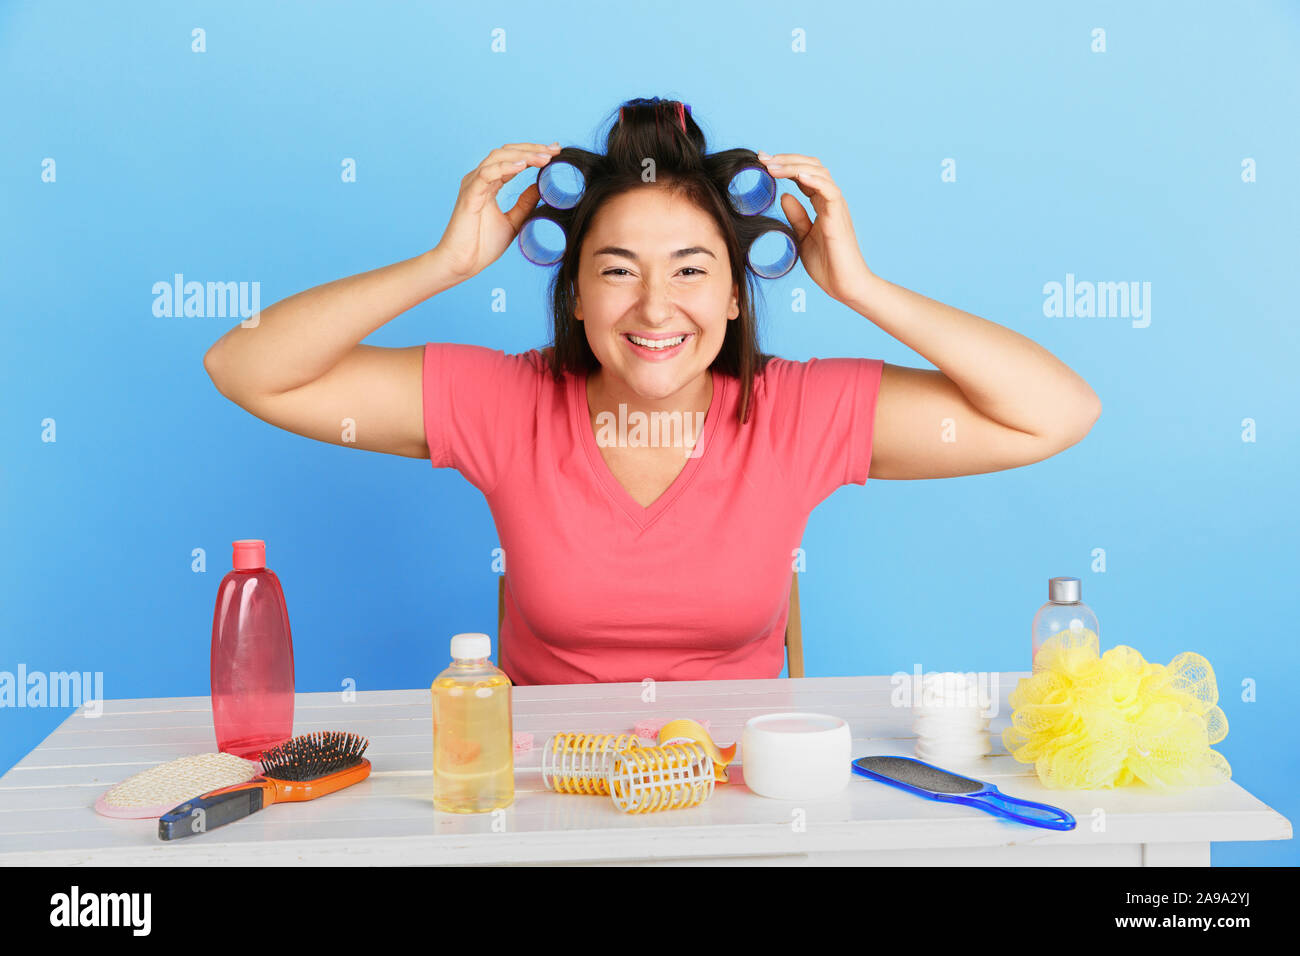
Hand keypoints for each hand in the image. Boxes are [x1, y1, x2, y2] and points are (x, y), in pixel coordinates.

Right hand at [432, 142, 560, 280]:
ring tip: (544, 158)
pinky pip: (487, 174)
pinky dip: (505, 167)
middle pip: (507, 152)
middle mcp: (480, 179)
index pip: (513, 159)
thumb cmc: (482, 245)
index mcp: (489, 184)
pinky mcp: (469, 195)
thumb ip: (525, 203)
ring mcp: (473, 185)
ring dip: (523, 155)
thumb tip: (540, 188)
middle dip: (532, 149)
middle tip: (555, 150)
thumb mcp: (513, 222)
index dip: (534, 153)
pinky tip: (522, 165)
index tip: (556, 152)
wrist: (462, 263)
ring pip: (498, 158)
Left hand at [756, 151, 874, 304]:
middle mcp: (830, 200)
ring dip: (794, 166)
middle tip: (762, 158)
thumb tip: (784, 196)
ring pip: (819, 173)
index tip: (761, 162)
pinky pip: (830, 191)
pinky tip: (798, 176)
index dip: (783, 166)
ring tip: (772, 166)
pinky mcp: (839, 216)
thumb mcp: (803, 237)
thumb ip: (796, 216)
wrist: (844, 285)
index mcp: (821, 203)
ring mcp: (836, 206)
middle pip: (810, 166)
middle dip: (785, 159)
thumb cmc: (827, 264)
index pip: (803, 174)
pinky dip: (814, 180)